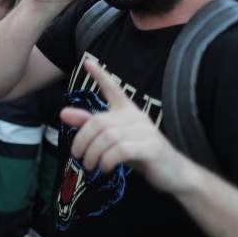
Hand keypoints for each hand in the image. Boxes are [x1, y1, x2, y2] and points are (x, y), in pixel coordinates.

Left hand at [62, 59, 196, 194]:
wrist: (174, 174)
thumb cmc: (139, 154)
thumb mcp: (112, 139)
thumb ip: (89, 125)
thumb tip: (63, 113)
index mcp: (128, 112)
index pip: (114, 89)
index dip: (101, 76)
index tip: (87, 62)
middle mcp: (137, 117)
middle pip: (99, 122)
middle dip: (83, 139)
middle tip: (77, 155)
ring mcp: (146, 132)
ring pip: (108, 137)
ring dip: (93, 153)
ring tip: (90, 165)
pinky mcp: (152, 148)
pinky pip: (121, 150)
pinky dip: (107, 160)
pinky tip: (104, 168)